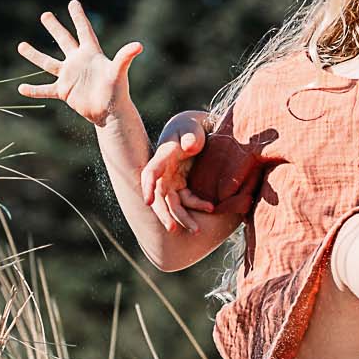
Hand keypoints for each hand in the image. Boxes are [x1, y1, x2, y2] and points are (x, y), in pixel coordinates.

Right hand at [16, 0, 138, 127]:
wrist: (110, 112)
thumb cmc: (117, 91)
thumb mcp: (119, 72)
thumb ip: (125, 57)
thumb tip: (139, 45)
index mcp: (91, 53)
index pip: (84, 30)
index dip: (78, 17)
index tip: (73, 2)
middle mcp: (78, 62)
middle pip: (64, 40)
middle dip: (54, 27)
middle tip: (45, 14)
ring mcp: (69, 76)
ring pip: (48, 63)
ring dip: (35, 54)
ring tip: (21, 45)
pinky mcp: (64, 91)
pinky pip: (45, 89)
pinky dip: (34, 89)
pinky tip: (21, 88)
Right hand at [141, 110, 217, 232]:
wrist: (193, 132)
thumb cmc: (190, 128)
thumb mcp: (191, 128)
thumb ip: (191, 136)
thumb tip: (189, 146)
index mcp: (163, 156)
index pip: (151, 172)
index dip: (147, 187)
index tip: (147, 202)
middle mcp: (164, 172)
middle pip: (159, 196)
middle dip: (164, 213)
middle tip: (172, 228)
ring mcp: (172, 181)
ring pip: (172, 203)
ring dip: (182, 217)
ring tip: (196, 230)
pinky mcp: (181, 186)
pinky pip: (186, 200)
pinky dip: (196, 206)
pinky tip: (211, 208)